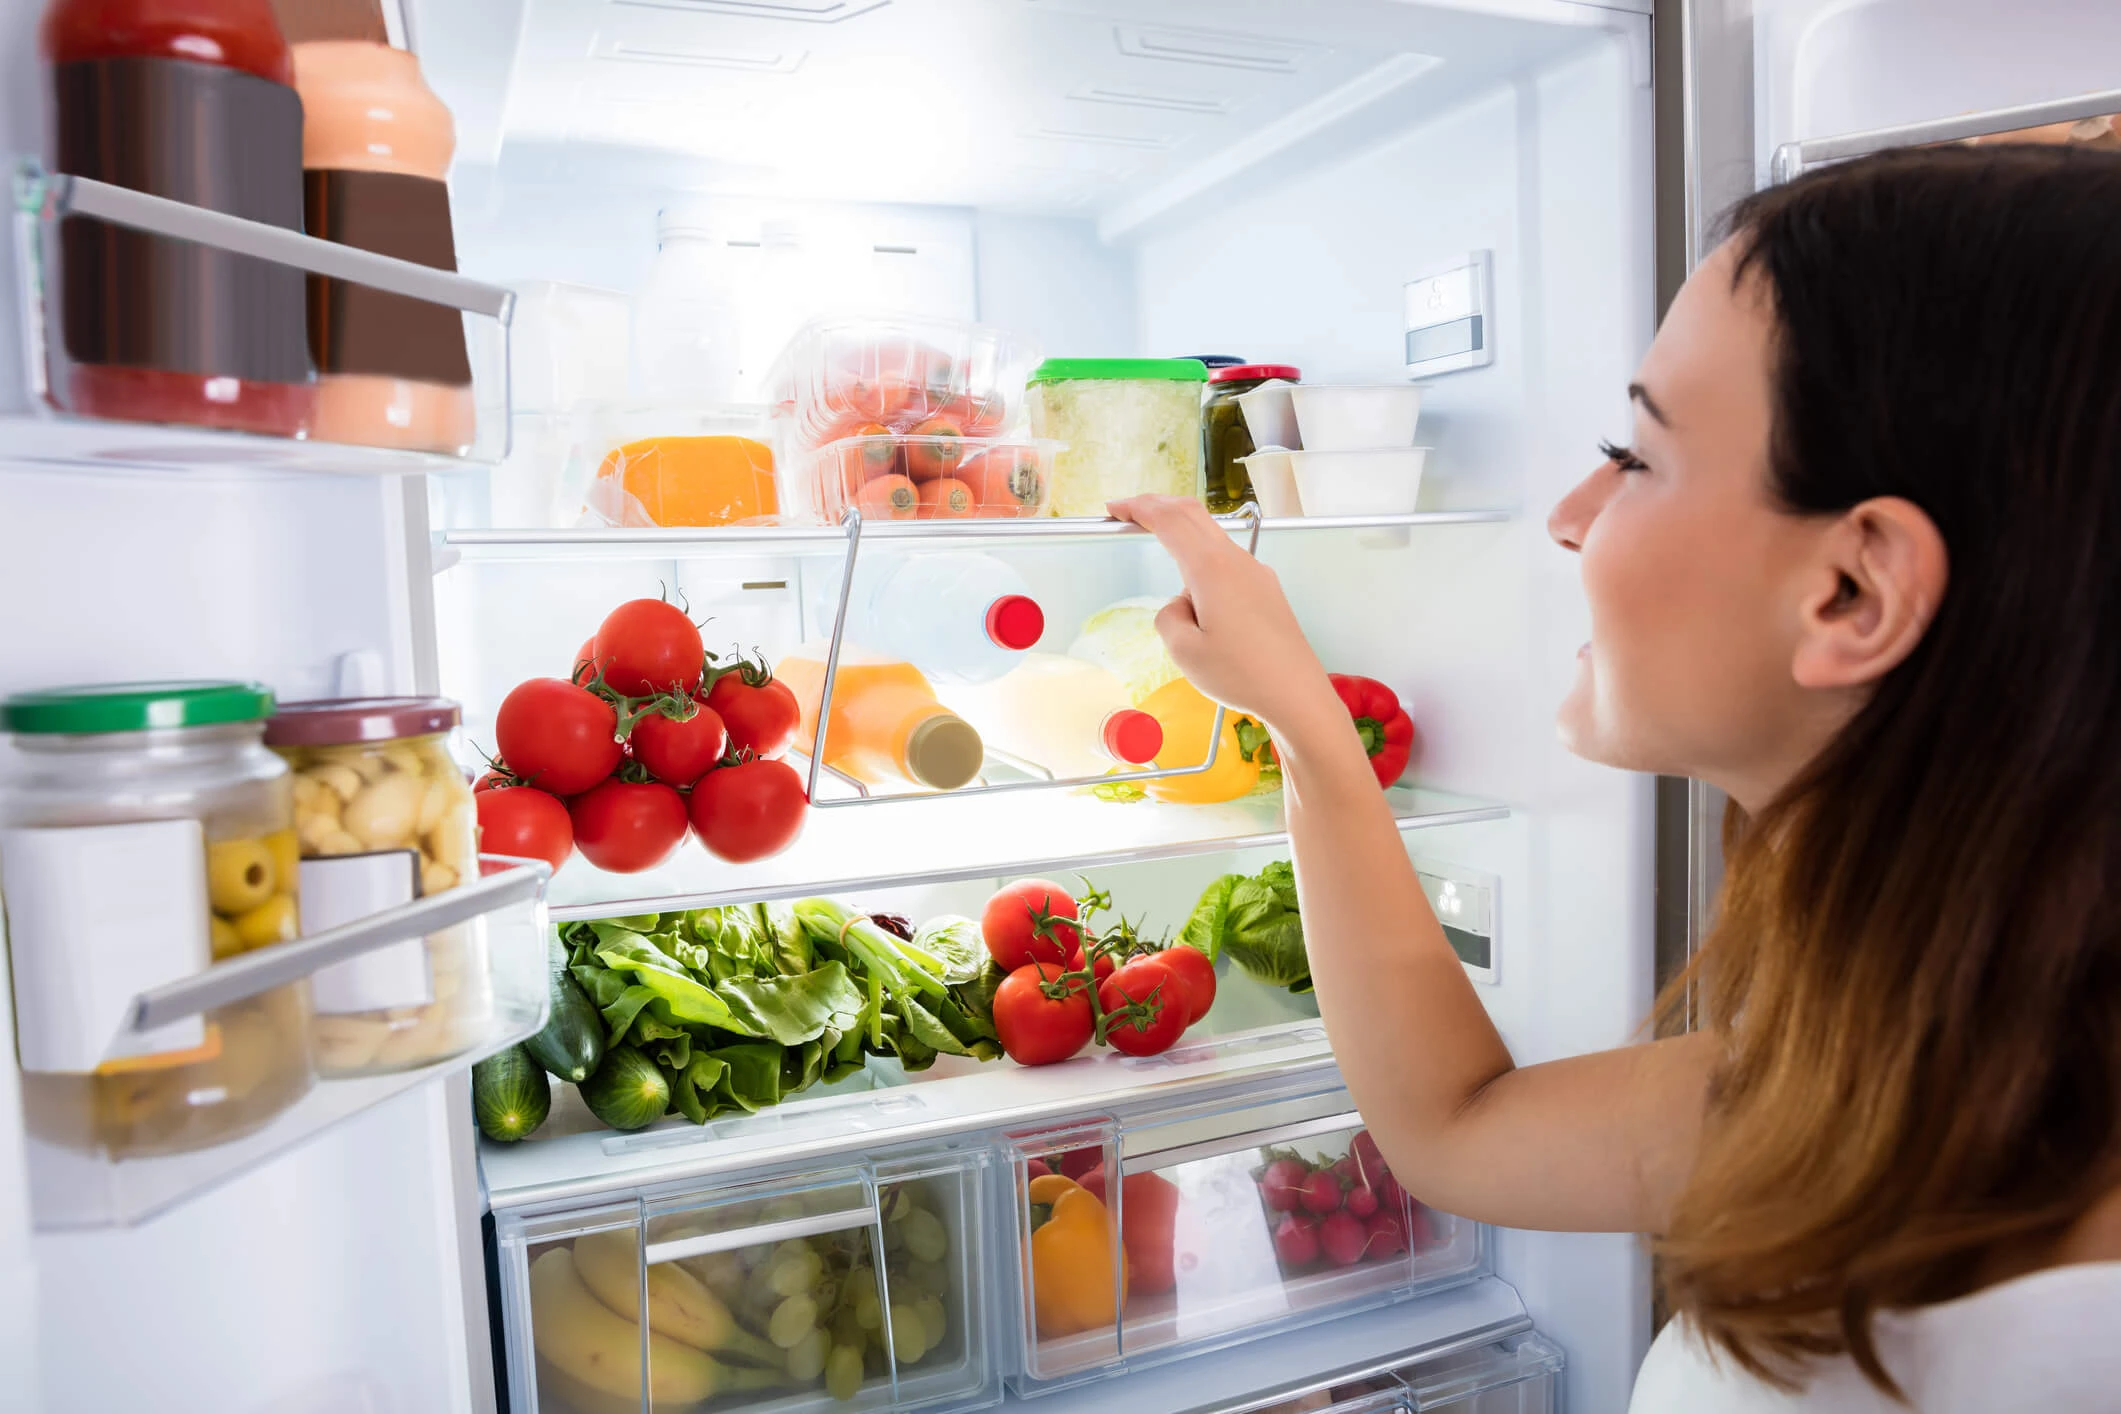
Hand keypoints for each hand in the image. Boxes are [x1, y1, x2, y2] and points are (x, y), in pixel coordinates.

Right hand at [1106, 495, 1337, 732]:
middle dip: (1158, 506)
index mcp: (1212, 569)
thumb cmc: (1243, 676)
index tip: (1115, 508)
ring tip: (1170, 579)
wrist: (1296, 694)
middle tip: (1130, 512)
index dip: (1138, 508)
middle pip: (1193, 514)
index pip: (1169, 520)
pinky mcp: (1266, 589)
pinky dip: (1203, 565)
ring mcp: (1255, 573)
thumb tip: (1180, 605)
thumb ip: (1168, 617)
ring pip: (1211, 538)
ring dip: (1182, 538)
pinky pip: (1227, 564)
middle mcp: (1237, 562)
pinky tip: (1201, 602)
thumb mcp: (1184, 652)